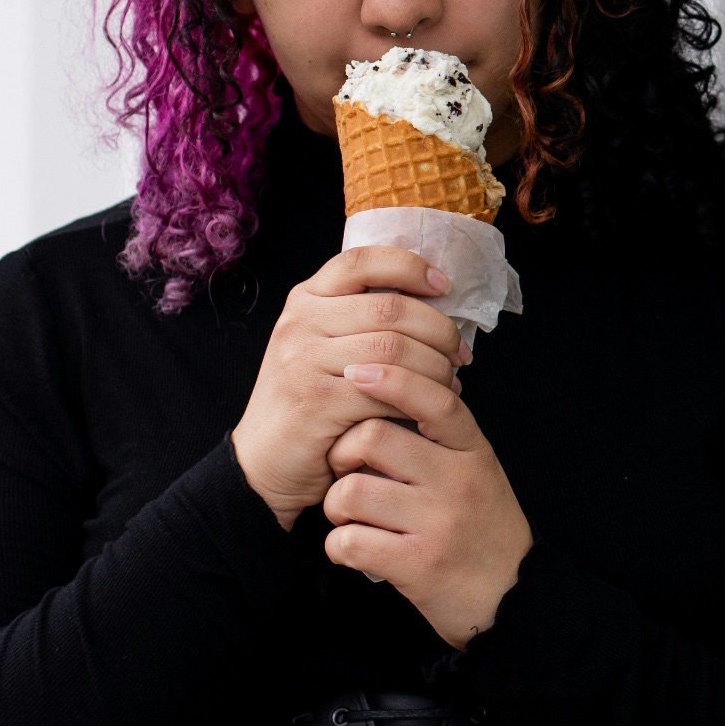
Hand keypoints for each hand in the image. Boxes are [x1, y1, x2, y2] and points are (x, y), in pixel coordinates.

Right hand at [231, 246, 471, 529]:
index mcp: (306, 300)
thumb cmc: (311, 403)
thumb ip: (361, 319)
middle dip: (439, 330)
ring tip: (451, 381)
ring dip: (435, 366)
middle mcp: (300, 322)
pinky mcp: (315, 402)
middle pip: (391, 308)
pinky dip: (416, 398)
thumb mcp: (324, 347)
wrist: (264, 464)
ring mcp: (304, 361)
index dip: (410, 266)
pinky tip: (427, 406)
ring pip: (395, 348)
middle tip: (460, 353)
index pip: (362, 261)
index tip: (443, 285)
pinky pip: (384, 390)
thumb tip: (435, 300)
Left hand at [322, 371, 532, 650]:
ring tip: (350, 516)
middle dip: (342, 453)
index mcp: (472, 452)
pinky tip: (354, 547)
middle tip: (345, 471)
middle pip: (372, 438)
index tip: (360, 370)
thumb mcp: (478, 470)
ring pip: (350, 492)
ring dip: (335, 506)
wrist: (512, 598)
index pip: (435, 401)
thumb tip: (392, 387)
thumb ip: (442, 436)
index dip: (395, 380)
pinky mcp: (417, 565)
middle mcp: (458, 482)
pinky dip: (339, 546)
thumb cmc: (484, 529)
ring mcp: (438, 524)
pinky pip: (349, 542)